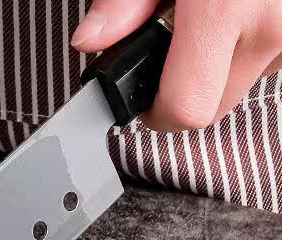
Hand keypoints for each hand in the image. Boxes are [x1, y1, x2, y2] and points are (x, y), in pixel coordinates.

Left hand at [72, 0, 281, 130]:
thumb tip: (91, 39)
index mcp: (225, 7)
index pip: (185, 108)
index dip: (157, 113)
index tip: (143, 101)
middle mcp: (273, 25)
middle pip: (211, 104)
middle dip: (186, 87)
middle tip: (174, 48)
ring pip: (243, 81)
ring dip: (221, 62)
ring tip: (217, 11)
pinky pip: (270, 56)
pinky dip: (251, 40)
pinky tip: (244, 6)